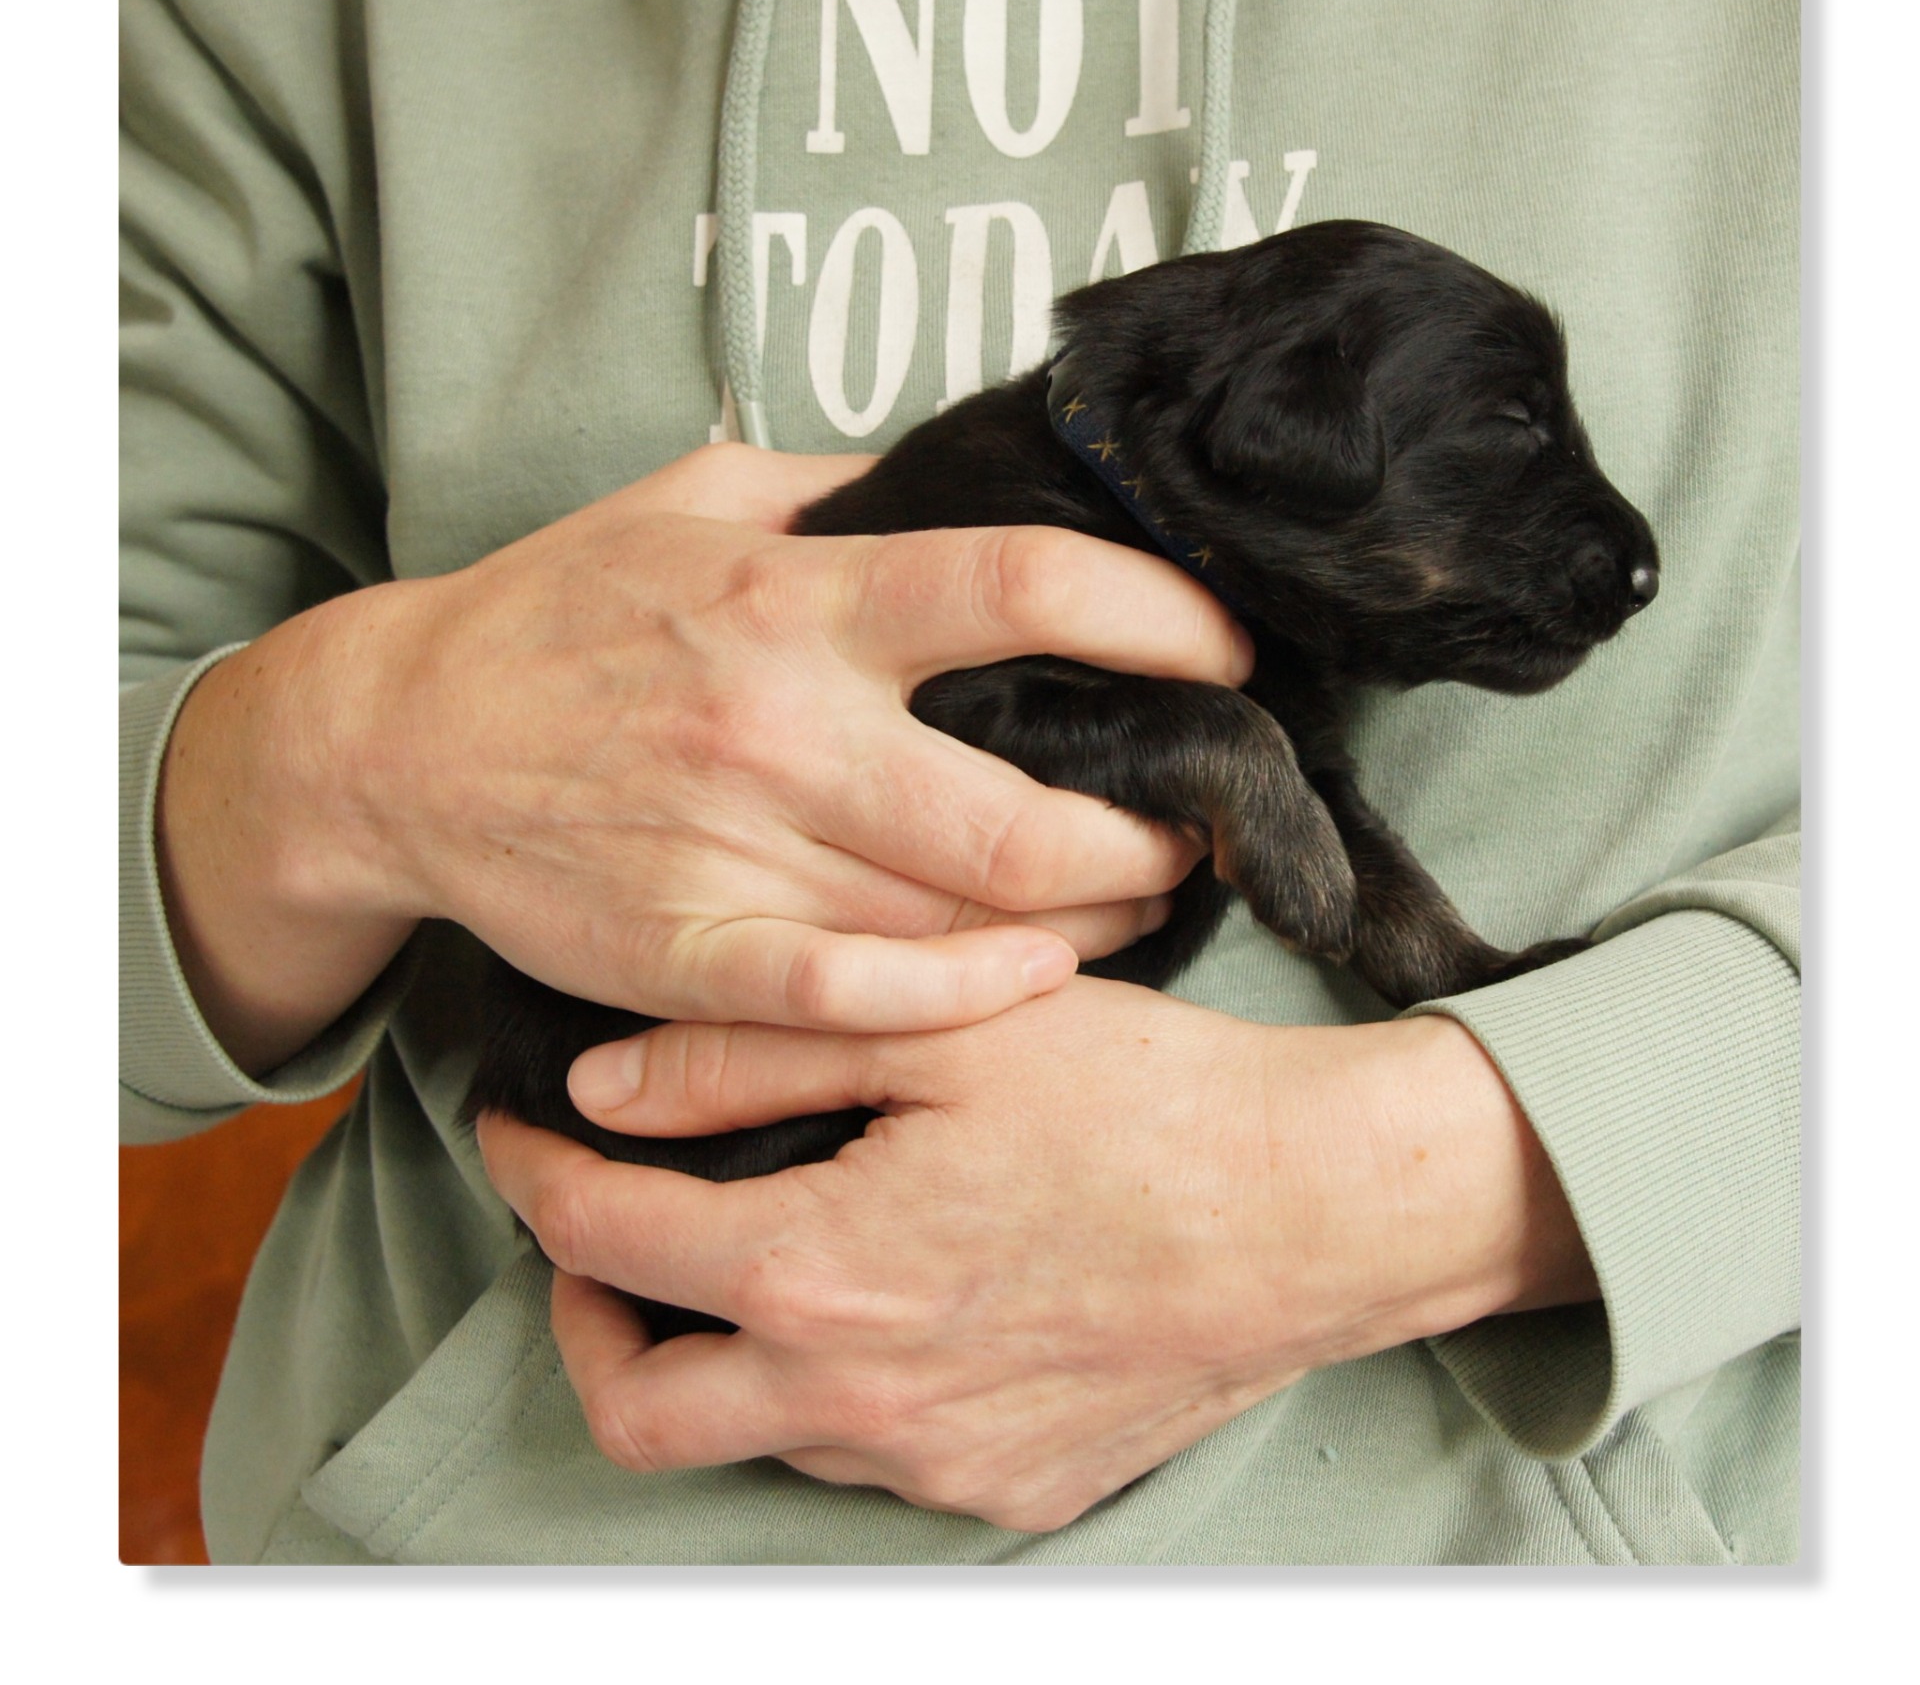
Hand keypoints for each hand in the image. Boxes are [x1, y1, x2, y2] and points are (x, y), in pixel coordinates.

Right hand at [158, 444, 1246, 1073]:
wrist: (396, 741)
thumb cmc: (558, 611)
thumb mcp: (694, 499)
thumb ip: (845, 493)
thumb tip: (983, 479)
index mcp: (796, 598)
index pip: (1022, 587)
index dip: (1160, 618)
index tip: (1224, 649)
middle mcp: (779, 727)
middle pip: (1028, 814)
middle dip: (1152, 835)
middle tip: (1193, 823)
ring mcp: (732, 852)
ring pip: (966, 925)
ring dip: (1086, 921)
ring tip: (1134, 894)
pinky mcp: (687, 954)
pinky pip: (857, 1006)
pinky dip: (969, 1004)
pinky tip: (1035, 977)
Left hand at [478, 986, 1596, 1531]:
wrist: (1320, 1208)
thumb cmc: (1150, 1101)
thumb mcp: (947, 1031)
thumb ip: (756, 1050)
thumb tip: (603, 1083)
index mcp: (823, 1271)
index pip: (604, 1238)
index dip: (534, 1176)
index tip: (516, 1130)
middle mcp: (859, 1397)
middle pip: (637, 1407)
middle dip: (582, 1318)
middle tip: (600, 1231)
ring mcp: (936, 1460)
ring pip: (754, 1434)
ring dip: (717, 1348)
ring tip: (750, 1246)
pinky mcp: (1009, 1489)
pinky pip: (870, 1457)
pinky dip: (832, 1384)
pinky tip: (882, 1297)